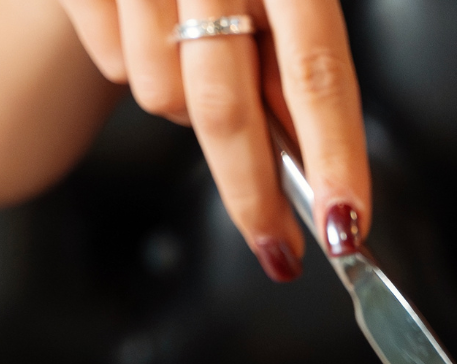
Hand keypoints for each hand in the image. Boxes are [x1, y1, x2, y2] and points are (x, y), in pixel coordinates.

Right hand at [56, 0, 368, 280]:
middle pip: (225, 108)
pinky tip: (145, 22)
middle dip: (253, 195)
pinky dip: (132, 62)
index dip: (333, 157)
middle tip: (277, 247)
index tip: (345, 225)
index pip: (317, 73)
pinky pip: (112, 65)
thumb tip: (312, 162)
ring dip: (185, 104)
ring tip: (192, 49)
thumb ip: (297, 59)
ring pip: (162, 96)